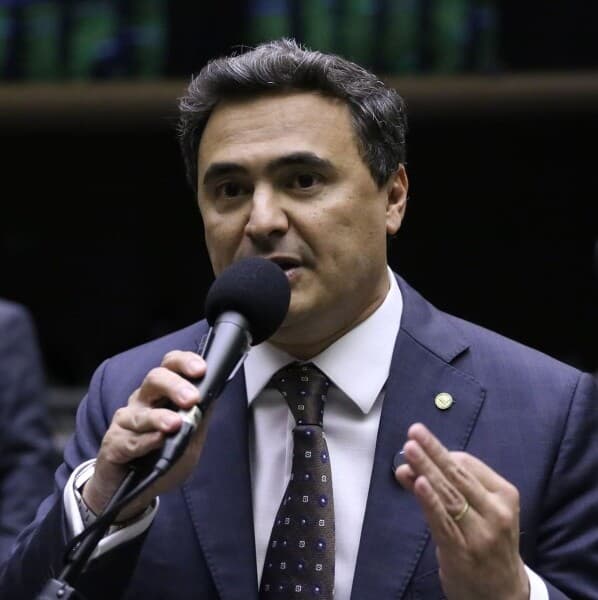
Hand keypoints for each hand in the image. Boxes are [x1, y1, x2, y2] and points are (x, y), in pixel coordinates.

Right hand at [83, 351, 209, 520]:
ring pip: (141, 412)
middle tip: (192, 399)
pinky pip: (129, 440)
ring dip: (159, 417)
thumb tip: (213, 396)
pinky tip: (157, 440)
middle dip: (175, 386)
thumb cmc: (161, 459)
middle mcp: (143, 401)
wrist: (131, 493)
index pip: (171, 366)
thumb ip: (200, 419)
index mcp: (162, 394)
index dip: (185, 362)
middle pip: (154, 379)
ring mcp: (126, 421)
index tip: (201, 369)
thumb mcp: (190, 440)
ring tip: (175, 424)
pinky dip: (145, 440)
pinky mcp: (113, 444)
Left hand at [395, 423, 528, 599]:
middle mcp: (497, 511)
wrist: (504, 594)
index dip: (441, 452)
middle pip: (458, 475)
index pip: (468, 465)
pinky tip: (419, 483)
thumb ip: (446, 487)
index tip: (420, 439)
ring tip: (409, 451)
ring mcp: (481, 532)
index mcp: (504, 495)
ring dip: (426, 469)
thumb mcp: (479, 512)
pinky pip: (443, 520)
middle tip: (413, 433)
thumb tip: (409, 465)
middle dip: (433, 452)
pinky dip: (430, 500)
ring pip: (449, 495)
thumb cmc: (489, 543)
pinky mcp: (463, 551)